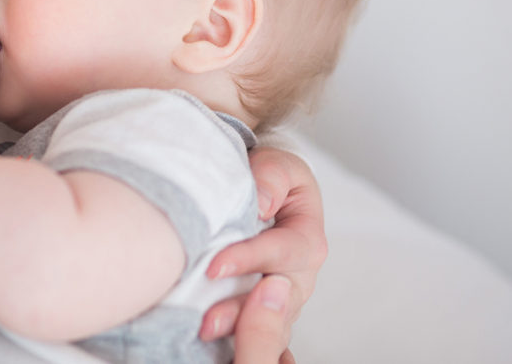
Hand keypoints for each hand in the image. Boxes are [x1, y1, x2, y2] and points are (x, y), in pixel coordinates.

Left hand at [199, 146, 326, 362]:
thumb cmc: (268, 178)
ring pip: (265, 326)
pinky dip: (236, 343)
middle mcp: (297, 279)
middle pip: (275, 302)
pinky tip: (212, 349)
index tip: (214, 266)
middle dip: (242, 312)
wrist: (258, 194)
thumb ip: (271, 177)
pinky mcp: (259, 317)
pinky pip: (253, 337)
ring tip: (204, 333)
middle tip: (208, 320)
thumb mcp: (275, 165)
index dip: (249, 259)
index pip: (280, 253)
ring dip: (236, 333)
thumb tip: (262, 204)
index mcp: (307, 241)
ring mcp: (279, 303)